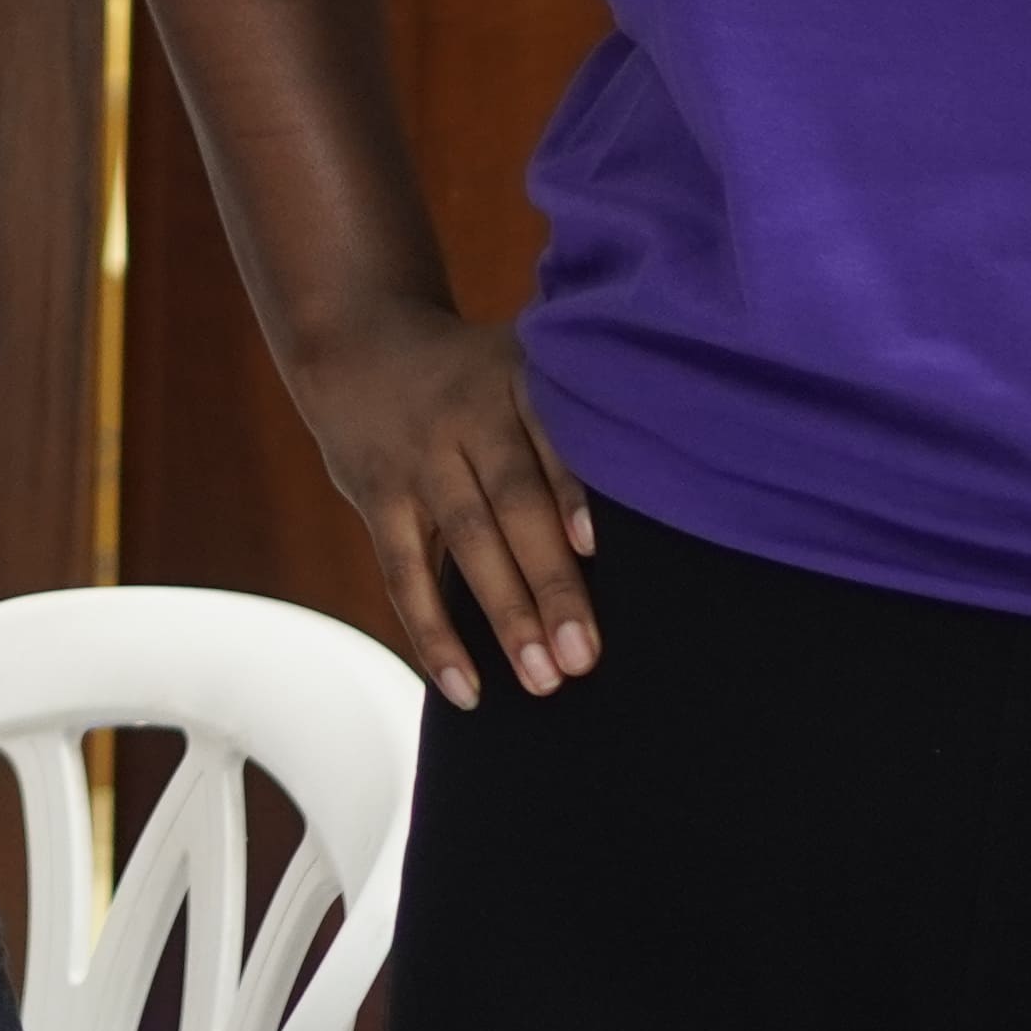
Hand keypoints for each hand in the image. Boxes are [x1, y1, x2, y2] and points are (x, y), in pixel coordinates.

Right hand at [278, 302, 596, 708]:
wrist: (354, 342)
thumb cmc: (472, 374)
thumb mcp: (523, 361)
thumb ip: (580, 411)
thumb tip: (677, 485)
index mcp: (515, 381)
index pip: (550, 436)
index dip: (571, 490)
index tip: (596, 544)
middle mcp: (466, 418)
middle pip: (513, 503)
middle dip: (550, 582)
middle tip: (586, 656)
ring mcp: (418, 460)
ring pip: (465, 543)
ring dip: (504, 615)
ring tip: (543, 680)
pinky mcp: (377, 499)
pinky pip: (404, 573)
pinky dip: (433, 634)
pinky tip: (467, 688)